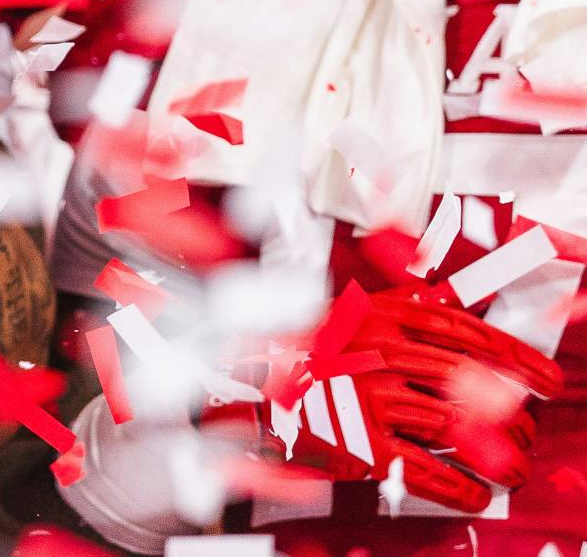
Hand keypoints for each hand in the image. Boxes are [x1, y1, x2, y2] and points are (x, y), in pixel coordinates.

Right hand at [267, 289, 561, 511]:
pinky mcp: (358, 444)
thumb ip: (405, 302)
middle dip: (512, 412)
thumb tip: (458, 295)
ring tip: (514, 467)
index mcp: (382, 316)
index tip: (545, 377)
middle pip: (468, 381)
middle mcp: (379, 353)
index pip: (466, 333)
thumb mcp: (353, 309)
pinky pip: (424, 470)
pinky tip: (476, 494)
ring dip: (496, 453)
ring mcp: (369, 399)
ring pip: (454, 427)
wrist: (244, 383)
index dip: (514, 357)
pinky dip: (458, 488)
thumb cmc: (304, 348)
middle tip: (529, 429)